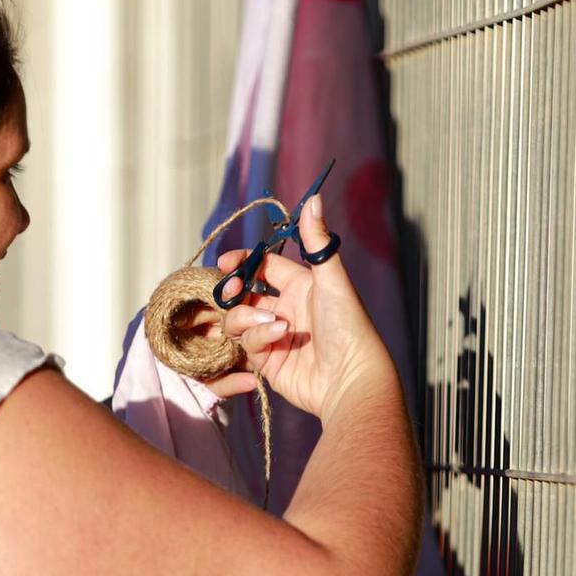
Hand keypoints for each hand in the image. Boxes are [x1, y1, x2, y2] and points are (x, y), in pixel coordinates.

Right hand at [180, 196, 392, 419]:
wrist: (349, 377)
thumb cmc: (348, 326)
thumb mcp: (331, 279)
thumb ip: (316, 241)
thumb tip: (314, 198)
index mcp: (300, 287)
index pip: (263, 267)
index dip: (242, 263)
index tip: (225, 263)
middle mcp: (285, 309)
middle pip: (244, 294)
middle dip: (233, 291)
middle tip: (232, 291)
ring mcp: (273, 337)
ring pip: (239, 320)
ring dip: (248, 319)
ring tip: (276, 325)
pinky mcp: (267, 363)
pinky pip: (247, 345)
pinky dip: (258, 339)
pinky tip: (279, 339)